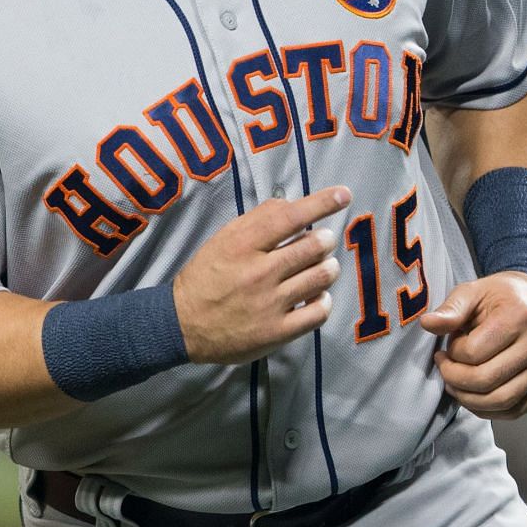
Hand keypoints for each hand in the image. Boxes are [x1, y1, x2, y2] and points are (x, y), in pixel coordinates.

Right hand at [173, 186, 351, 363]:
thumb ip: (256, 220)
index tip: (343, 194)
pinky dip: (324, 300)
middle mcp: (259, 272)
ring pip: (320, 277)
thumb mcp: (222, 240)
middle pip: (312, 247)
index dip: (321, 203)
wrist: (183, 326)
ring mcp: (270, 304)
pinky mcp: (277, 332)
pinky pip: (318, 312)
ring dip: (328, 268)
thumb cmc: (205, 277)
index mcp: (243, 245)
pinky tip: (316, 295)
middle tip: (323, 240)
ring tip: (323, 267)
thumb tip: (291, 204)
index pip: (290, 217)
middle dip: (325, 239)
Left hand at [417, 272, 526, 418]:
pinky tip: (473, 396)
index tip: (448, 346)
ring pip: (501, 401)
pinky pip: (516, 410)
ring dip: (469, 399)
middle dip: (455, 379)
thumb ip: (451, 310)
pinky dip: (489, 410)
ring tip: (455, 384)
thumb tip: (427, 324)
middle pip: (486, 380)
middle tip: (444, 368)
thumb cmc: (501, 296)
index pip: (474, 353)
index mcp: (519, 316)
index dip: (453, 354)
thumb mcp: (473, 292)